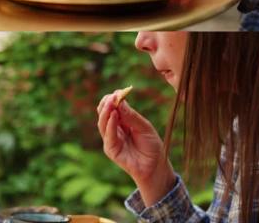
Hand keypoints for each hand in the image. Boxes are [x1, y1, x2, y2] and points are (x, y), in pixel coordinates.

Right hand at [97, 90, 175, 205]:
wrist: (155, 165)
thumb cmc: (151, 145)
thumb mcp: (144, 127)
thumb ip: (131, 116)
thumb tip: (120, 100)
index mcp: (123, 121)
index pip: (113, 107)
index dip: (114, 99)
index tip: (119, 91)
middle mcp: (115, 129)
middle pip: (104, 113)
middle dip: (107, 103)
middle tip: (112, 96)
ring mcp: (111, 139)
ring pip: (103, 123)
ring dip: (106, 112)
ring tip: (111, 103)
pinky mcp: (111, 150)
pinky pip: (108, 136)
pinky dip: (110, 125)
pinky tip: (114, 116)